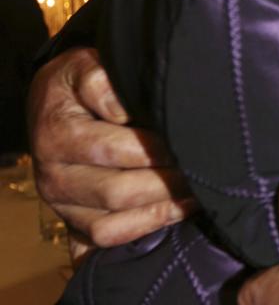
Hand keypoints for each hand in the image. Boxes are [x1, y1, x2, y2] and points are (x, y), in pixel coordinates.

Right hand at [28, 47, 195, 258]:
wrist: (51, 106)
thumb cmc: (77, 83)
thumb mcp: (82, 66)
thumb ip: (100, 81)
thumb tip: (122, 110)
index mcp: (55, 133)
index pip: (111, 148)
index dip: (154, 150)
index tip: (188, 142)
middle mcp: (52, 175)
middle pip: (116, 192)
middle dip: (165, 183)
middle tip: (202, 173)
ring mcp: (60, 204)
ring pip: (112, 223)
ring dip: (160, 211)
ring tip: (197, 194)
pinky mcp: (72, 222)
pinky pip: (107, 238)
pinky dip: (144, 229)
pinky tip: (177, 210)